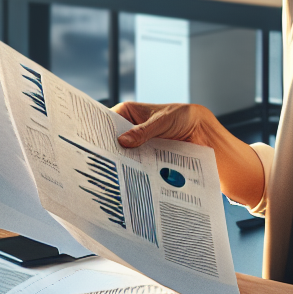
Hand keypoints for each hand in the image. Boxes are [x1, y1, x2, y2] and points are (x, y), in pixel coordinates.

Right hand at [112, 101, 265, 206]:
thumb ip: (144, 131)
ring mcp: (136, 145)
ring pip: (123, 155)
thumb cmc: (182, 117)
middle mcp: (129, 129)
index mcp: (127, 112)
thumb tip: (123, 141)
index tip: (91, 145)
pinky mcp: (145, 158)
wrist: (202, 132)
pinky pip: (135, 165)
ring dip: (120, 164)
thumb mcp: (163, 120)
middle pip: (112, 141)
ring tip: (112, 176)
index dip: (98, 133)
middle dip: (107, 152)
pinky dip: (133, 171)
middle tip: (100, 164)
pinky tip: (129, 180)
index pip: (106, 122)